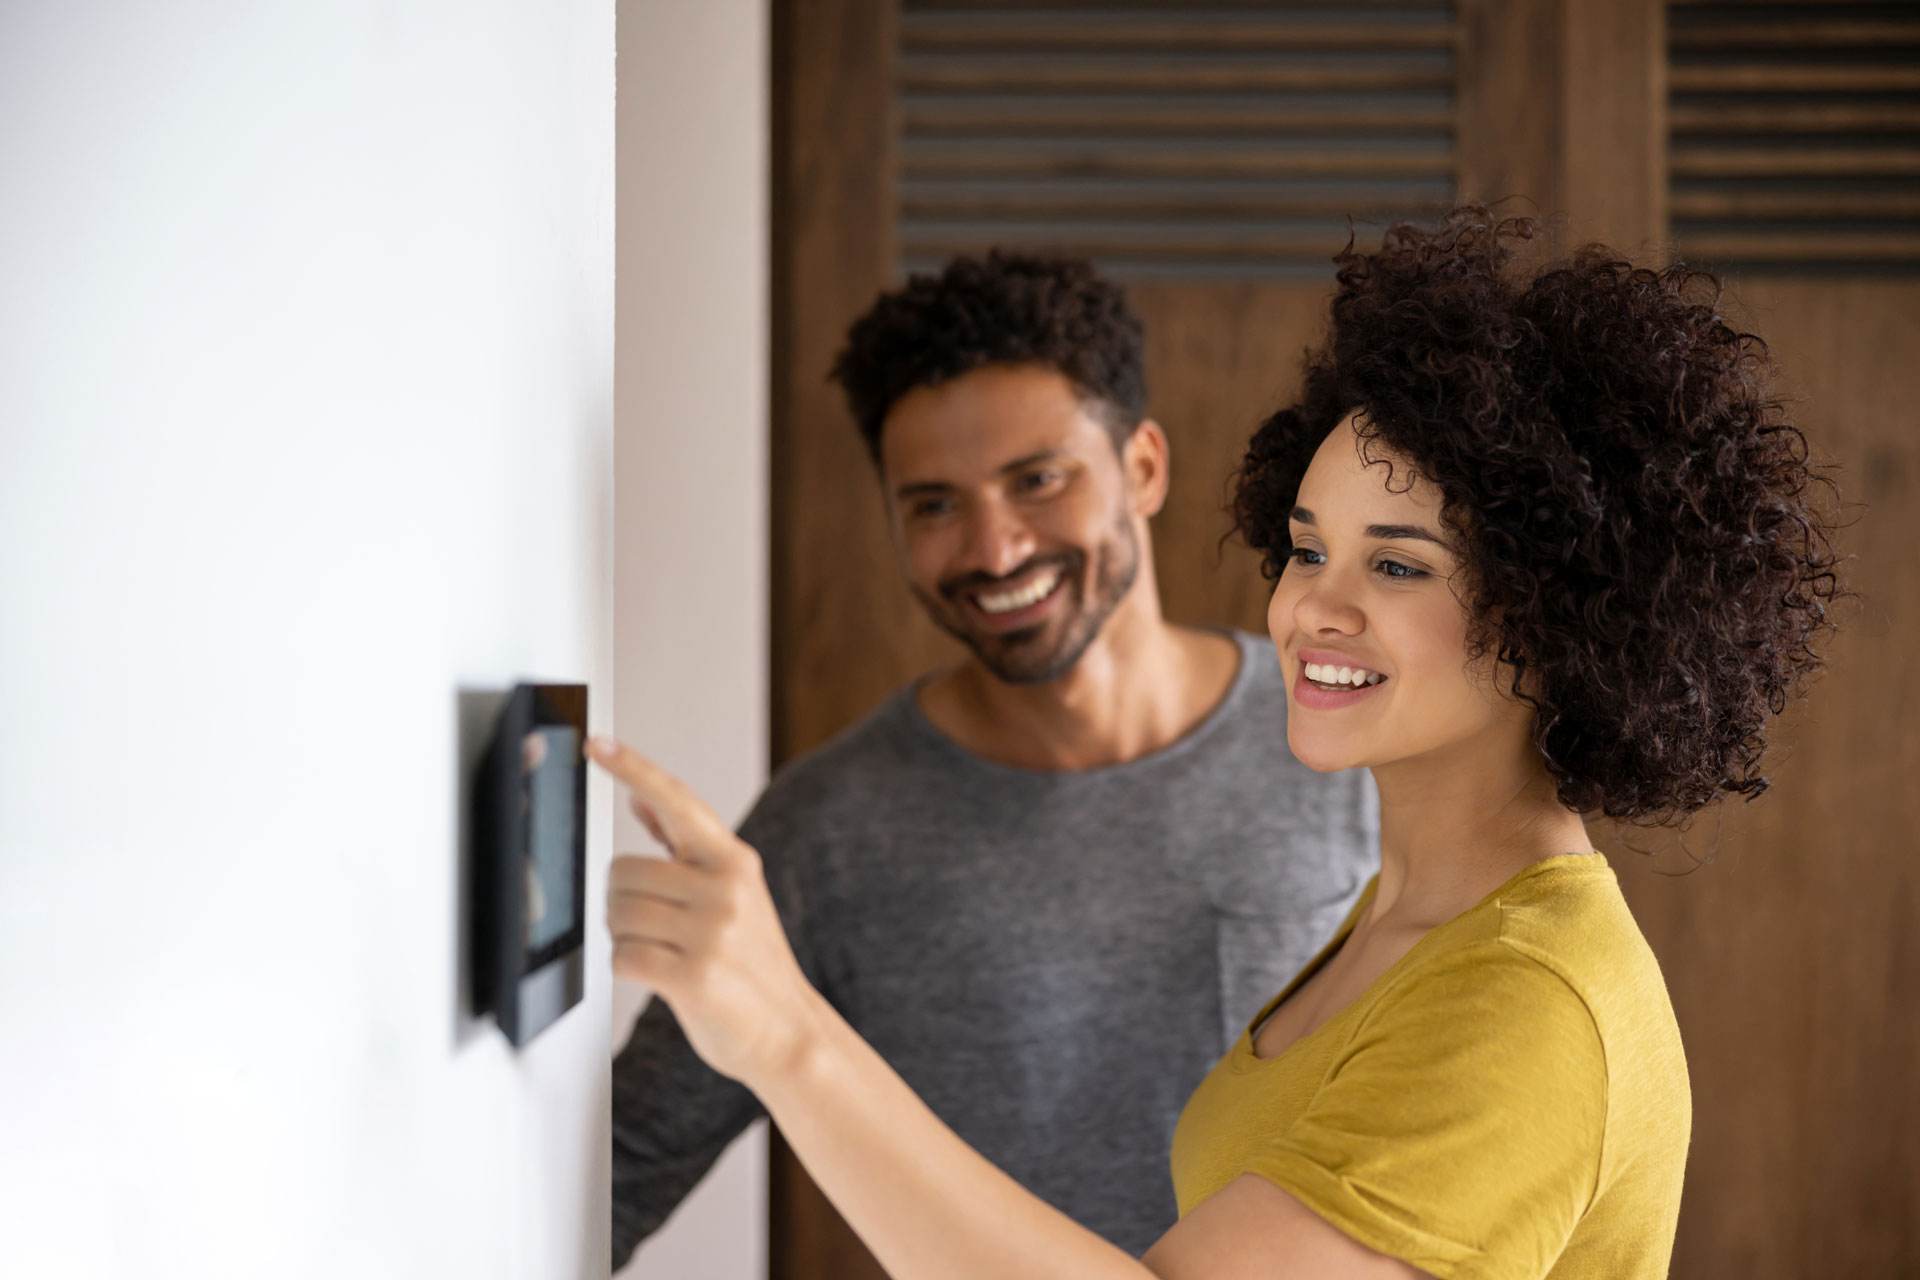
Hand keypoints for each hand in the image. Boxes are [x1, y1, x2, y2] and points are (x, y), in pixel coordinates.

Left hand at [587, 735, 827, 1087]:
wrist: (789, 1033)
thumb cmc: (752, 965)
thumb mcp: (732, 895)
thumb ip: (685, 849)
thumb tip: (643, 804)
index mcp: (734, 861)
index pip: (676, 800)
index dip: (633, 768)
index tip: (596, 744)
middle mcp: (725, 888)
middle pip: (622, 871)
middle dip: (622, 902)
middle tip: (653, 927)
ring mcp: (712, 932)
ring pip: (617, 915)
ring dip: (625, 937)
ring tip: (663, 953)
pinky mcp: (695, 976)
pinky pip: (622, 956)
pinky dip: (628, 967)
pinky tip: (659, 975)